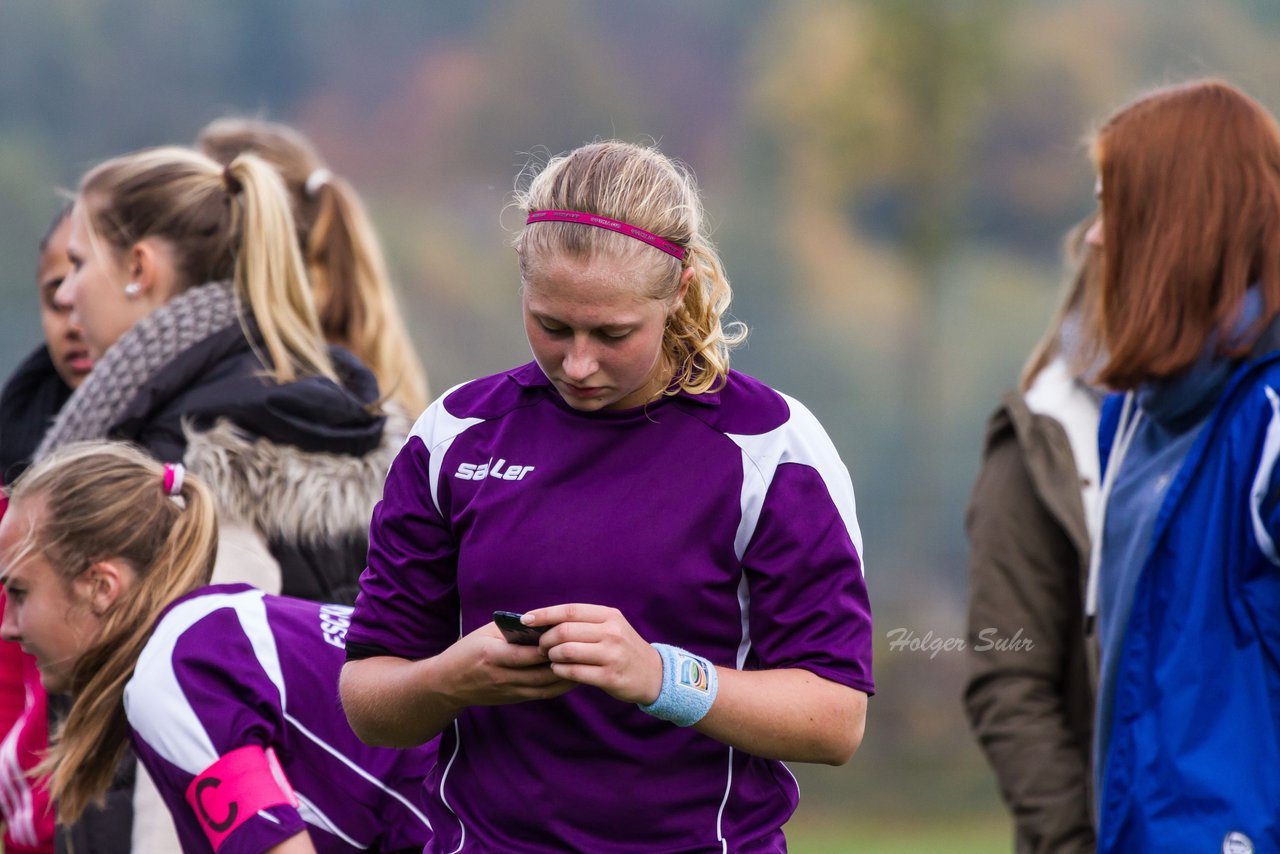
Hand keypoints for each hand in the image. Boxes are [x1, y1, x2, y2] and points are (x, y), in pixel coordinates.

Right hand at [435, 620, 576, 707]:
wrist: (448, 684)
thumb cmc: (467, 651)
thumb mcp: (485, 633)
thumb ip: (512, 628)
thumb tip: (543, 621)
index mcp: (492, 655)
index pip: (525, 654)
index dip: (547, 647)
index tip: (567, 637)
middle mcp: (501, 676)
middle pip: (540, 673)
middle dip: (564, 663)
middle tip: (585, 651)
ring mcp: (509, 691)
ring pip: (545, 687)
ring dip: (567, 676)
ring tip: (585, 663)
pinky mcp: (515, 698)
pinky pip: (542, 694)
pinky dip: (560, 686)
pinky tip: (574, 675)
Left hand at [525, 604, 663, 704]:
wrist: (653, 673)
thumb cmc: (622, 648)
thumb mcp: (611, 627)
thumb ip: (583, 623)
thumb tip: (544, 623)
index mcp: (609, 615)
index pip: (570, 610)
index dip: (544, 614)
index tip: (525, 619)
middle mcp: (611, 632)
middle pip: (565, 631)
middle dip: (546, 639)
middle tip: (540, 646)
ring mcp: (612, 655)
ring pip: (567, 651)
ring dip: (552, 656)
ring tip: (550, 658)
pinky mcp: (610, 677)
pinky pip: (574, 672)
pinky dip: (559, 670)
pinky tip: (558, 670)